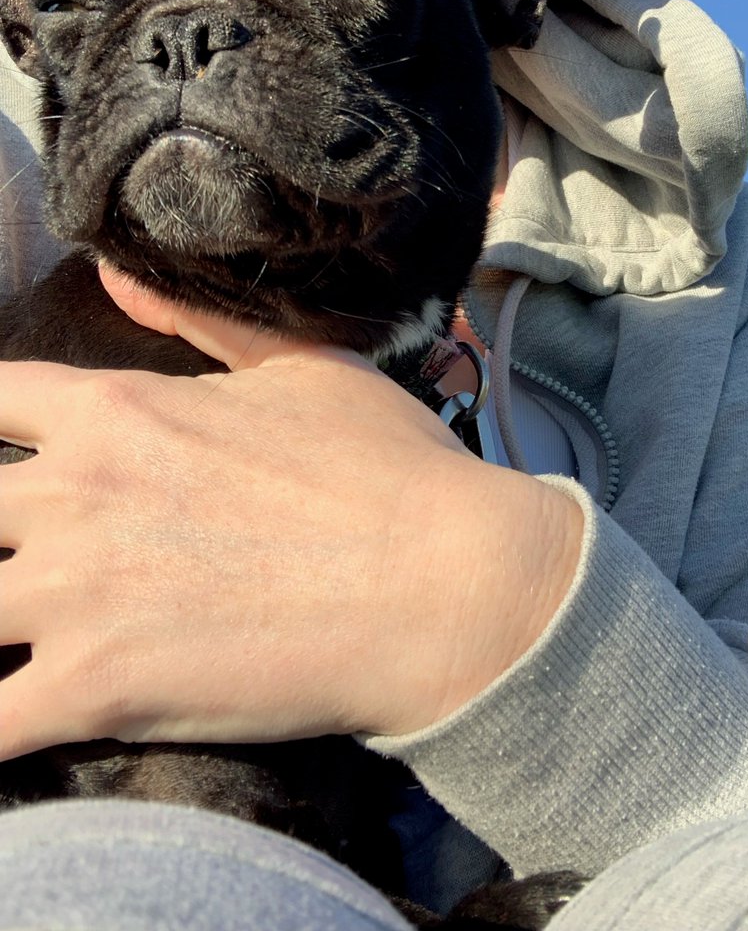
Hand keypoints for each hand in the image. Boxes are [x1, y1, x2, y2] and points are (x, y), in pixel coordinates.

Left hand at [0, 266, 582, 759]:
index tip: (13, 463)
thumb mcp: (304, 368)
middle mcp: (75, 492)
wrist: (450, 584)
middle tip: (36, 573)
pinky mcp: (97, 688)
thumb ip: (199, 325)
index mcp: (116, 411)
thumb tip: (116, 274)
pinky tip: (20, 725)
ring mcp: (76, 591)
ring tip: (24, 647)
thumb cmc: (390, 471)